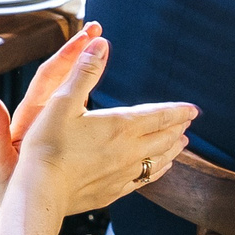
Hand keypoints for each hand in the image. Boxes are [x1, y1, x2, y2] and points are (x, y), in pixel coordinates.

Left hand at [0, 24, 101, 209]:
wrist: (12, 199)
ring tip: (104, 45)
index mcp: (30, 115)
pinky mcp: (67, 133)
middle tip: (96, 28)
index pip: (49, 77)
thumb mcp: (0, 160)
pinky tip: (111, 87)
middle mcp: (44, 113)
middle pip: (63, 75)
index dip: (66, 56)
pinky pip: (84, 109)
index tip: (84, 37)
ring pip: (75, 88)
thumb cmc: (6, 181)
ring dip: (88, 65)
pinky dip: (95, 93)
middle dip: (78, 50)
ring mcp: (57, 122)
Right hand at [9, 31, 196, 215]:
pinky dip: (158, 170)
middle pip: (164, 137)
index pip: (158, 116)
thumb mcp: (61, 101)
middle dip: (178, 127)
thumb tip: (100, 43)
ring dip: (173, 149)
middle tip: (188, 121)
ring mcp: (123, 174)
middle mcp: (129, 151)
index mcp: (120, 126)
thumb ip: (84, 72)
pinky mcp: (114, 192)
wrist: (40, 191)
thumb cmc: (47, 145)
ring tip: (182, 142)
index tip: (193, 109)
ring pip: (159, 160)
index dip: (177, 111)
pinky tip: (160, 168)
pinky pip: (145, 180)